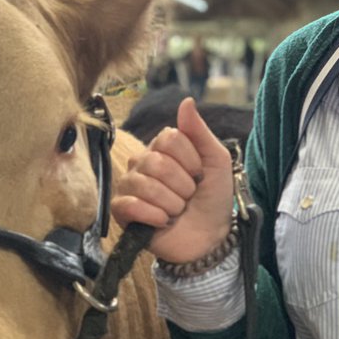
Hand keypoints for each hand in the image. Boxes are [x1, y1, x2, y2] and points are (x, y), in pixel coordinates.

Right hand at [112, 96, 233, 263]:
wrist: (210, 237)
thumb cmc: (213, 197)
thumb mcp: (216, 162)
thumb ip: (200, 132)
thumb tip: (186, 101)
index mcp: (162, 147)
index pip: (169, 138)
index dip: (190, 160)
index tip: (199, 175)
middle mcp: (141, 162)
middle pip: (156, 162)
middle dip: (182, 185)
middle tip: (188, 197)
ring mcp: (128, 186)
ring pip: (145, 185)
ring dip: (172, 203)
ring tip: (178, 211)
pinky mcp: (121, 212)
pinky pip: (129, 205)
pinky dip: (154, 216)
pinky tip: (164, 222)